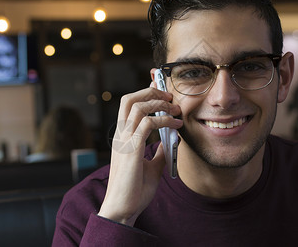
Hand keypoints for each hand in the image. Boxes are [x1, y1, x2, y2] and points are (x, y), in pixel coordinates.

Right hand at [98, 84, 181, 225]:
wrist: (123, 209)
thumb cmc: (135, 190)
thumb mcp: (151, 167)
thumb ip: (158, 152)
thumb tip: (169, 141)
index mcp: (123, 137)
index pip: (129, 105)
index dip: (145, 93)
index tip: (161, 89)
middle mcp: (121, 135)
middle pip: (129, 99)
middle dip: (151, 92)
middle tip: (170, 96)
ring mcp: (124, 141)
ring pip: (138, 106)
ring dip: (160, 104)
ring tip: (176, 110)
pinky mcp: (131, 149)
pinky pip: (148, 124)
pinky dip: (164, 120)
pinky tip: (176, 126)